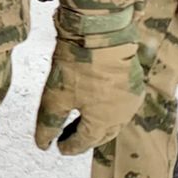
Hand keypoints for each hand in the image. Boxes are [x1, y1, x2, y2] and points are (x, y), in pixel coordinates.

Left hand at [34, 35, 142, 155]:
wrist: (101, 30)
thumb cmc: (78, 64)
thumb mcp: (55, 97)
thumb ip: (49, 124)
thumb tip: (43, 145)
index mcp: (104, 122)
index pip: (85, 142)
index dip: (70, 146)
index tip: (58, 148)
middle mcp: (123, 113)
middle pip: (103, 134)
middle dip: (85, 138)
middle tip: (68, 137)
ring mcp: (131, 96)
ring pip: (114, 119)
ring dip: (97, 123)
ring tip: (80, 119)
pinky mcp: (133, 79)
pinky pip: (121, 103)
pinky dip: (107, 108)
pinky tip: (96, 101)